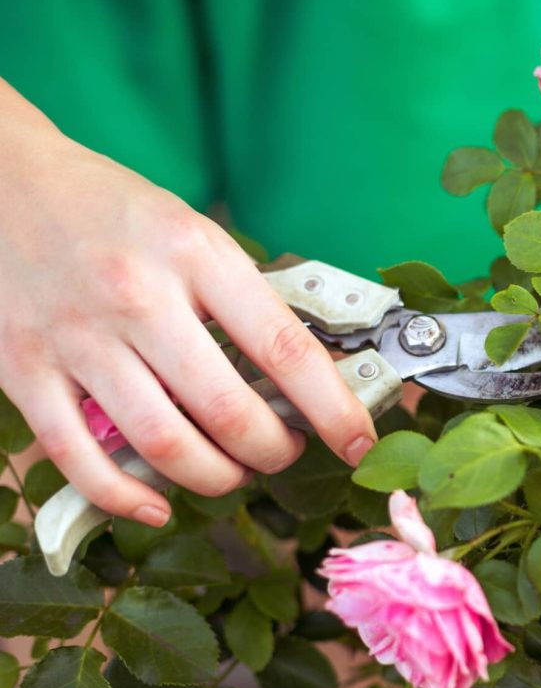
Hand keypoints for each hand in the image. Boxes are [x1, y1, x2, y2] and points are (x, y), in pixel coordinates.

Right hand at [0, 98, 375, 526]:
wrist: (3, 181)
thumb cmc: (114, 212)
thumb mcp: (194, 233)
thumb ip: (243, 299)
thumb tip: (312, 373)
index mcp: (196, 255)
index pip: (285, 348)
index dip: (332, 409)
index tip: (358, 442)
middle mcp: (138, 297)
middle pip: (229, 412)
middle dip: (274, 451)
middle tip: (286, 452)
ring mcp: (76, 337)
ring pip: (165, 444)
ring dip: (217, 478)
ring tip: (234, 471)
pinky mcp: (22, 368)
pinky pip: (79, 459)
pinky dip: (126, 497)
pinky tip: (158, 505)